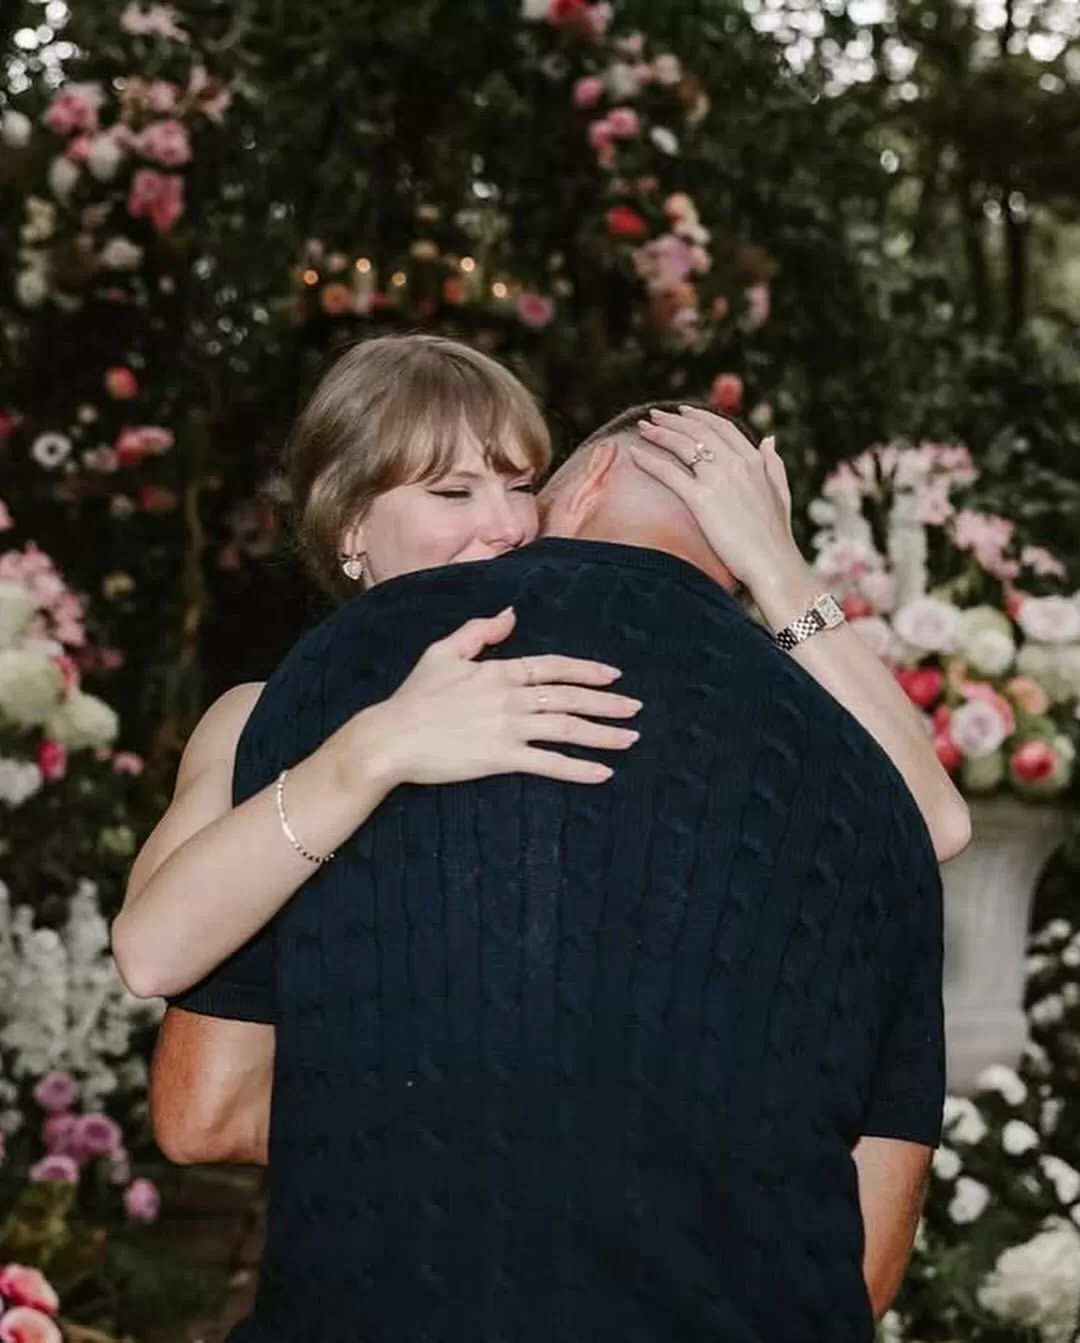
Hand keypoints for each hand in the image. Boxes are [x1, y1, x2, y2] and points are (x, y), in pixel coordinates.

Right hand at [363, 607, 641, 787]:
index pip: (552, 667)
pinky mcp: (501, 758)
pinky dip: (578, 769)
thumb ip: (479, 631)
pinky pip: (548, 764)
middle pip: (569, 698)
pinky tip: (602, 773)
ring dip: (603, 734)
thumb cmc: (412, 696)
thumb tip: (511, 615)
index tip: (613, 676)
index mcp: (498, 671)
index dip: (586, 671)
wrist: (389, 737)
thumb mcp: (442, 652)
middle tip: (635, 708)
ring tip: (630, 738)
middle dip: (607, 703)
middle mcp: (510, 697)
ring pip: (566, 729)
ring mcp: (508, 728)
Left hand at [631, 406, 800, 591]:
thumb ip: (774, 463)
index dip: (699, 416)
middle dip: (672, 420)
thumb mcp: (780, 492)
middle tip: (653, 415)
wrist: (772, 562)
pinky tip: (635, 454)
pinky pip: (669, 473)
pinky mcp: (701, 500)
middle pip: (697, 431)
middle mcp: (735, 463)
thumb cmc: (776, 535)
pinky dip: (649, 460)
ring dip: (658, 432)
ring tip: (641, 428)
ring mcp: (718, 479)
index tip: (682, 411)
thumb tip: (770, 439)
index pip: (721, 427)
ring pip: (682, 445)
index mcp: (753, 460)